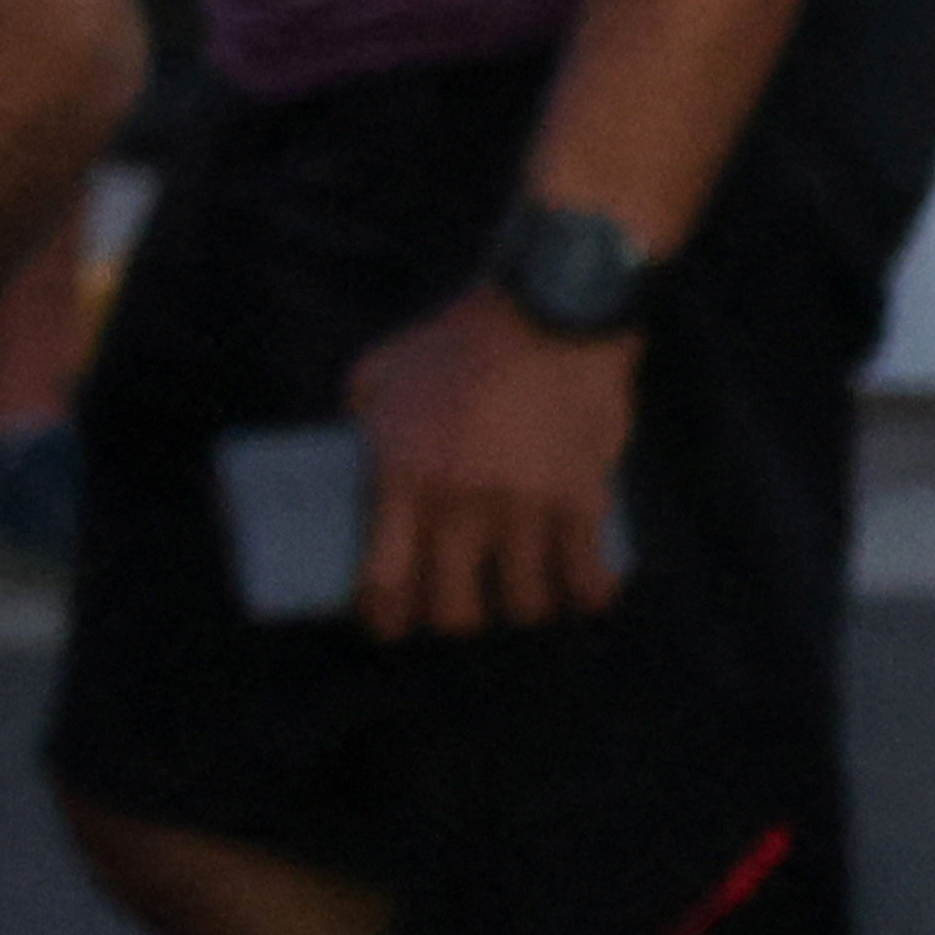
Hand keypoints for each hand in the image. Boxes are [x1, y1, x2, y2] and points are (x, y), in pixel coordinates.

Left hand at [344, 283, 636, 635]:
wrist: (546, 310)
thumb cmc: (457, 339)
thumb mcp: (382, 370)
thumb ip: (361, 412)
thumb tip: (348, 442)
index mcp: (403, 477)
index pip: (385, 580)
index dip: (385, 617)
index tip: (390, 625)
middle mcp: (460, 505)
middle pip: (455, 610)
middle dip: (455, 618)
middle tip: (459, 607)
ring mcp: (524, 509)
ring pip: (523, 604)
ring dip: (522, 607)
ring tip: (523, 596)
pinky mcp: (581, 502)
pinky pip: (586, 578)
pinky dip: (586, 594)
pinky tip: (582, 592)